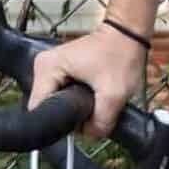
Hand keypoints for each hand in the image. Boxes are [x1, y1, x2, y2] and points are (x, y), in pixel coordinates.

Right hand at [29, 26, 145, 138]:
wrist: (128, 33)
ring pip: (55, 104)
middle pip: (47, 108)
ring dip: (75, 108)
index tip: (81, 121)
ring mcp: (49, 68)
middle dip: (71, 114)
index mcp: (47, 68)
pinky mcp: (59, 71)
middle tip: (94, 106)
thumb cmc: (121, 53)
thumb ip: (100, 122)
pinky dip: (76, 100)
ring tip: (94, 97)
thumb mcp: (115, 93)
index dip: (61, 123)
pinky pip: (61, 96)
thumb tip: (90, 135)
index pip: (40, 110)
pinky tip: (91, 94)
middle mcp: (42, 67)